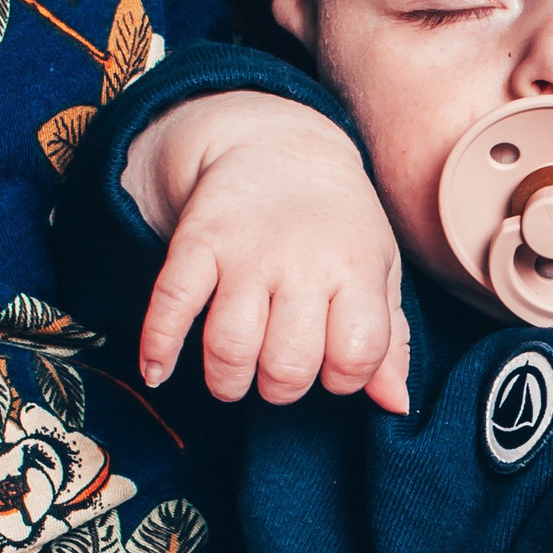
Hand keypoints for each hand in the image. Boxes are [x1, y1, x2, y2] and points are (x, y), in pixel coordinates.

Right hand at [124, 88, 409, 409]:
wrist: (279, 147)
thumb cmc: (338, 227)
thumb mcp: (379, 271)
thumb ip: (390, 340)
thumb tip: (394, 405)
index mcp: (355, 270)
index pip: (355, 356)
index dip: (344, 378)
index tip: (332, 366)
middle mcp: (300, 261)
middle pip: (288, 364)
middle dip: (281, 388)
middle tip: (277, 373)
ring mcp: (245, 252)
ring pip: (229, 347)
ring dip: (227, 381)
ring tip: (232, 378)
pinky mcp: (196, 242)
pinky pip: (170, 303)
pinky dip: (158, 345)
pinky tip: (158, 371)